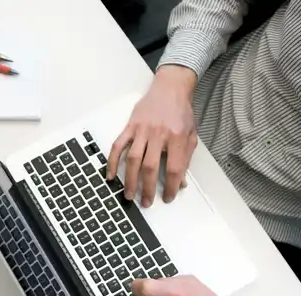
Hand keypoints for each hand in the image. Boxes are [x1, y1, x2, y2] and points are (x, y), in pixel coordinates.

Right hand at [107, 65, 197, 206]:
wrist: (170, 88)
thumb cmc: (181, 112)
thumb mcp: (190, 135)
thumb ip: (185, 158)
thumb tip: (181, 182)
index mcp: (177, 137)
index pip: (173, 168)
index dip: (171, 186)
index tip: (168, 197)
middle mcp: (158, 134)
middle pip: (150, 167)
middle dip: (148, 188)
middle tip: (146, 202)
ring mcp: (142, 130)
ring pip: (133, 159)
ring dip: (130, 180)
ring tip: (129, 195)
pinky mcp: (130, 126)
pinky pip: (118, 146)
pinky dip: (112, 161)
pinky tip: (110, 175)